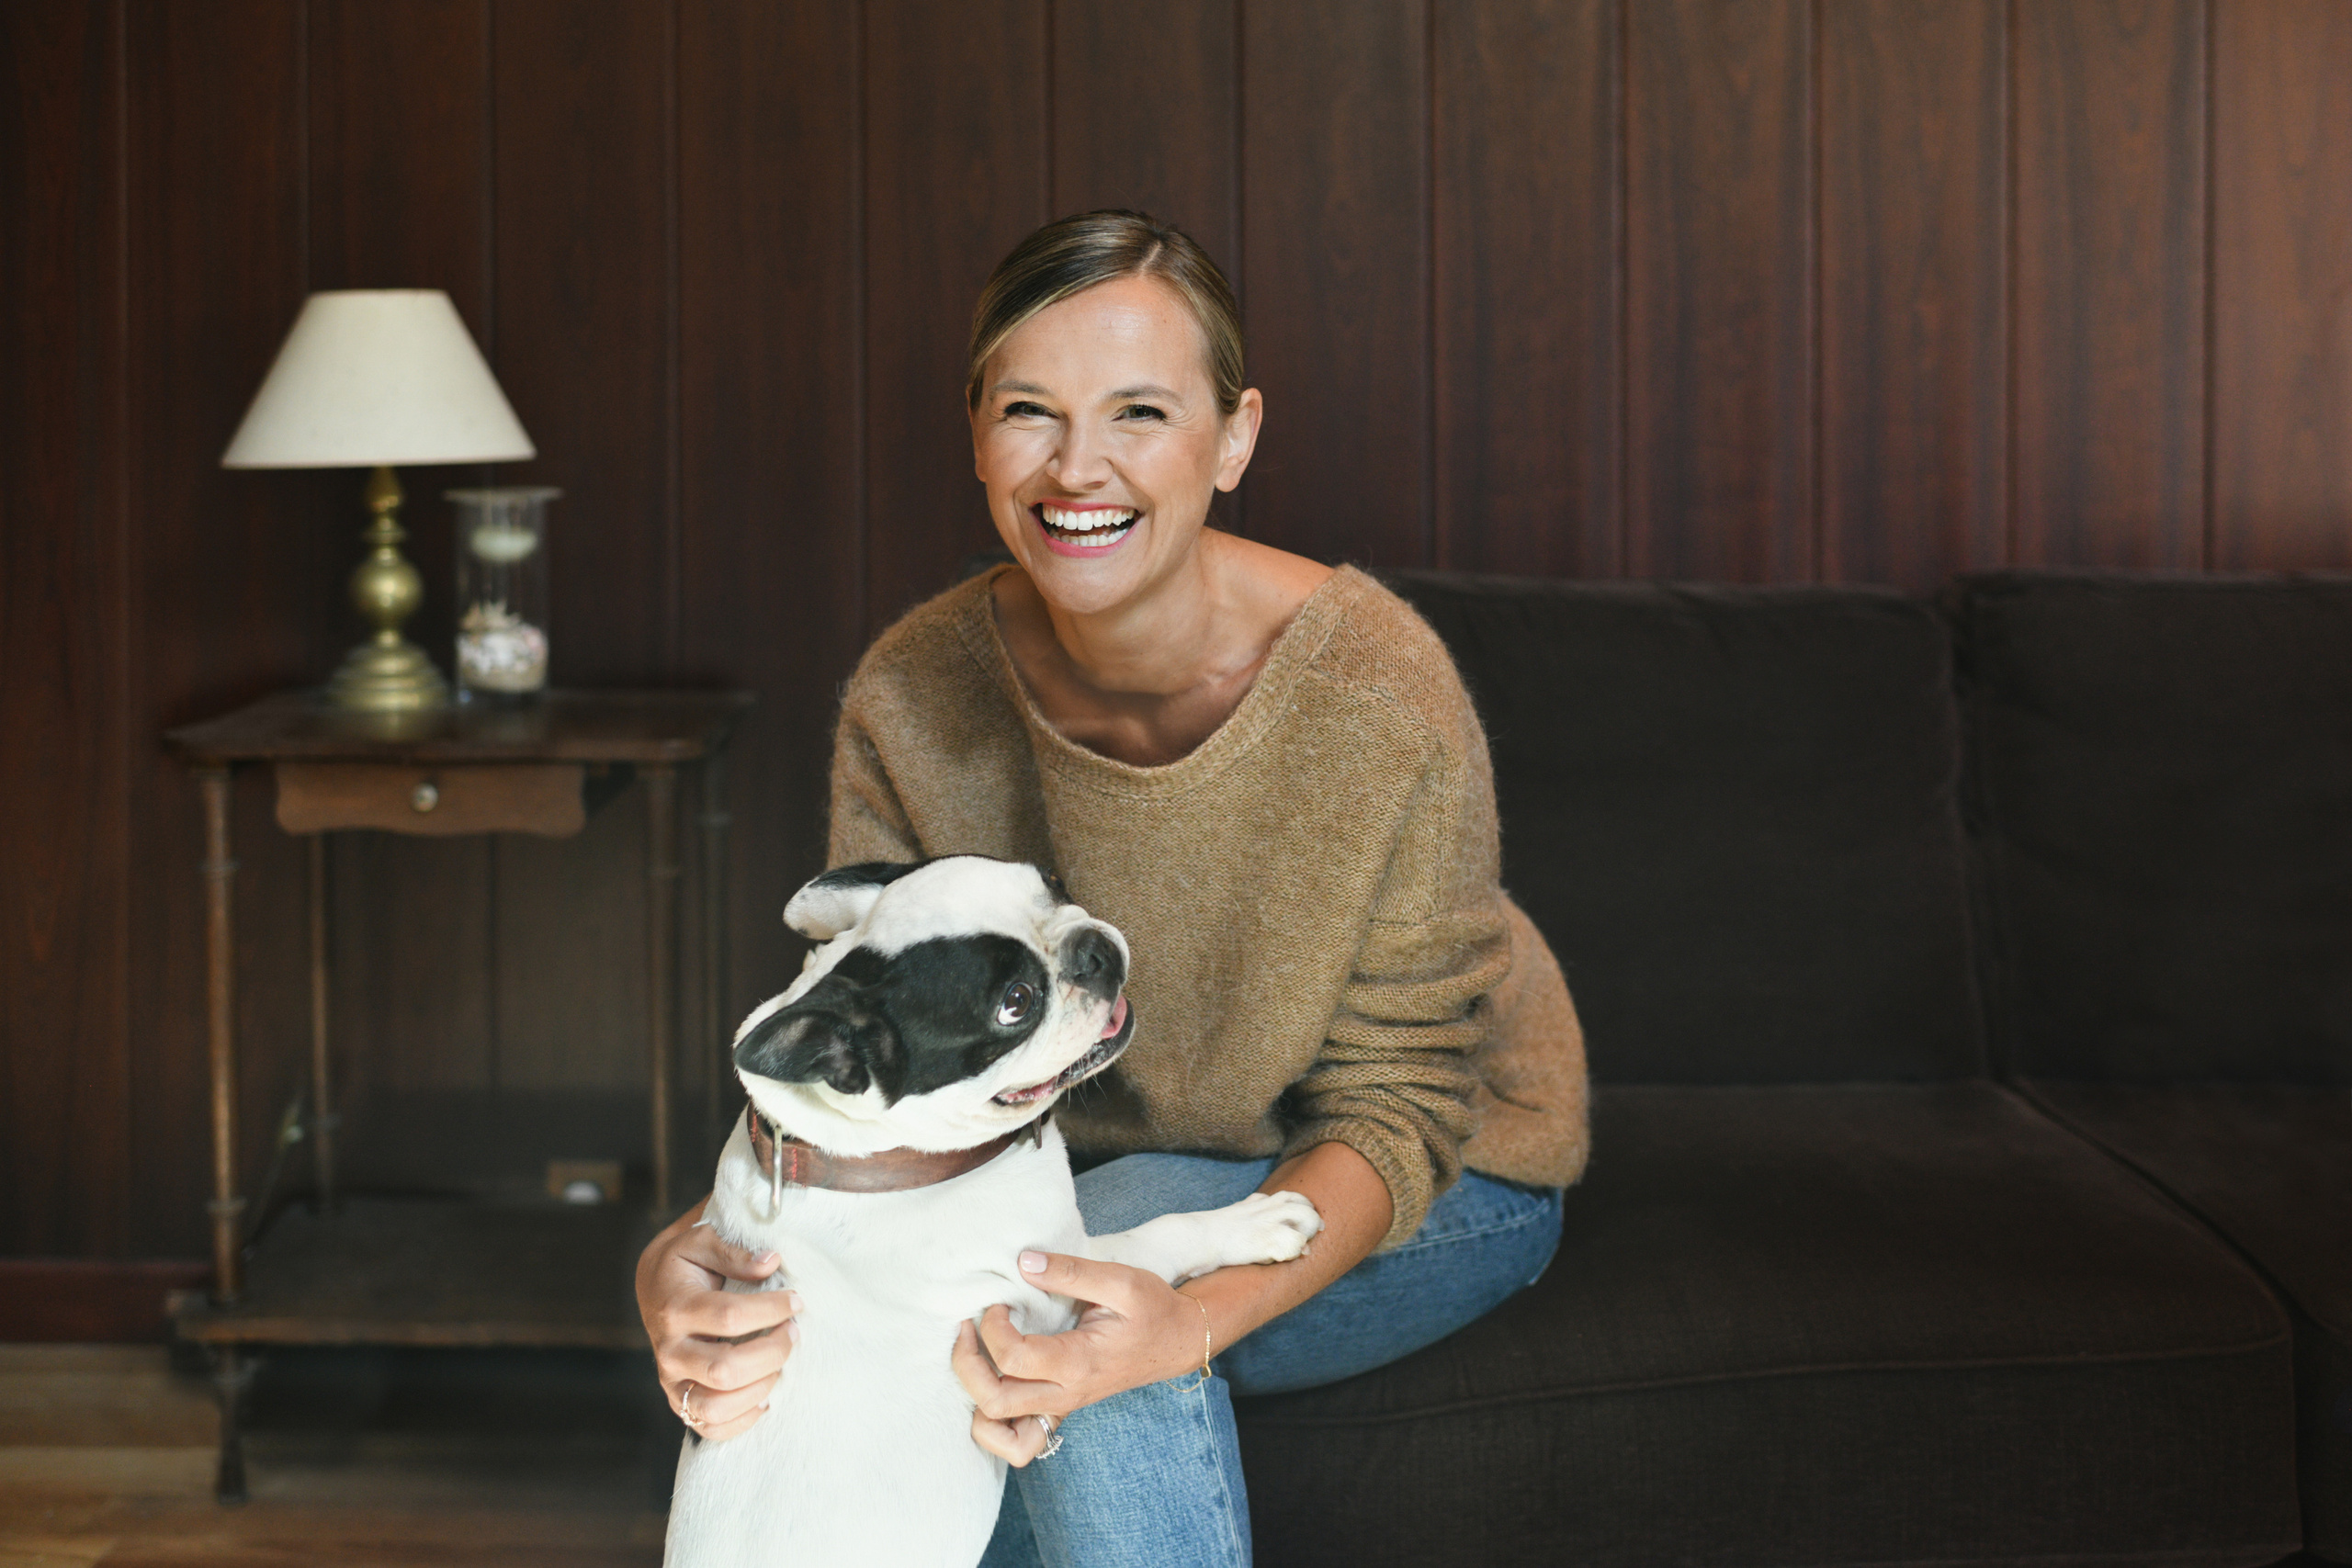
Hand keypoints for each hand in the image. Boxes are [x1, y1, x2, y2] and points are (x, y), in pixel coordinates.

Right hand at [636, 1197, 801, 1440]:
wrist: (655, 1287)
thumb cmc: (685, 1263)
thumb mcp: (702, 1242)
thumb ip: (735, 1253)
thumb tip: (771, 1262)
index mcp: (675, 1309)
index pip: (729, 1317)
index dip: (770, 1310)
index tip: (797, 1301)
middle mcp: (669, 1351)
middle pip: (724, 1370)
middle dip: (771, 1353)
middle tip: (793, 1332)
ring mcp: (671, 1381)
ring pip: (714, 1408)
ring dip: (759, 1388)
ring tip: (780, 1364)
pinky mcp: (679, 1401)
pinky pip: (709, 1428)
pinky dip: (742, 1420)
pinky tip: (765, 1396)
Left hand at [951, 1249, 1206, 1466]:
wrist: (1178, 1342)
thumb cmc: (1152, 1309)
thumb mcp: (1120, 1280)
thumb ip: (1071, 1271)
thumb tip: (1024, 1262)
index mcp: (1078, 1362)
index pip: (1013, 1359)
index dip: (992, 1328)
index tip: (999, 1302)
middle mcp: (1064, 1394)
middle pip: (993, 1401)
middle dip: (966, 1363)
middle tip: (968, 1327)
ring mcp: (1060, 1407)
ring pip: (998, 1431)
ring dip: (973, 1397)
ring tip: (973, 1356)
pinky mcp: (1057, 1408)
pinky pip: (1016, 1439)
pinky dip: (991, 1422)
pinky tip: (990, 1381)